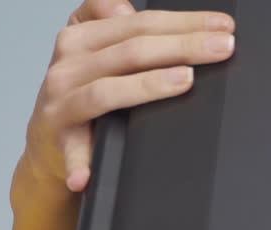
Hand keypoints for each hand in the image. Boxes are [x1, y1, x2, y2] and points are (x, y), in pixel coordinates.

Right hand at [20, 0, 235, 191]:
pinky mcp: (59, 136)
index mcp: (82, 37)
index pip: (140, 22)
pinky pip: (75, 149)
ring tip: (186, 80)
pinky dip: (82, 162)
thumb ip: (114, 25)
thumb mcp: (94, 51)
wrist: (48, 143)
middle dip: (183, 45)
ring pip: (108, 89)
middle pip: (132, 49)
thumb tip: (129, 7)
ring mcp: (61, 100)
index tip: (222, 26)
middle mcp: (69, 64)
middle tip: (223, 47)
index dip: (183, 21)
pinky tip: (92, 173)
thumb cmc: (83, 94)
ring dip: (147, 86)